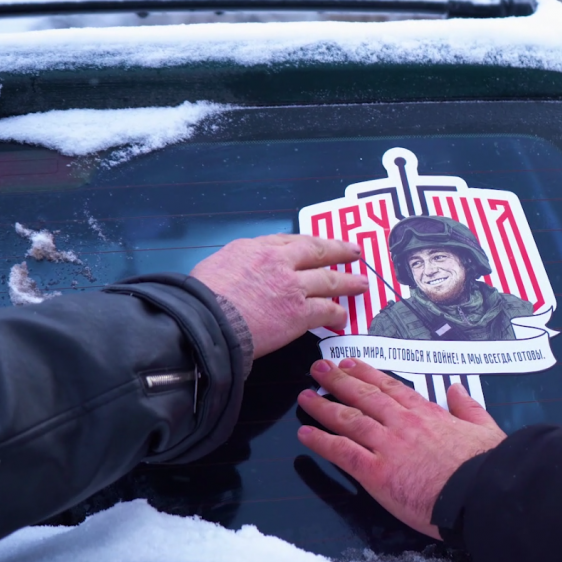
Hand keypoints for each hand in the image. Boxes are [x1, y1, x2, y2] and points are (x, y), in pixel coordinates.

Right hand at [191, 234, 366, 357]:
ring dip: (349, 282)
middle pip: (317, 251)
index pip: (290, 241)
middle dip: (339, 251)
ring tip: (361, 284)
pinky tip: (343, 317)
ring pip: (330, 280)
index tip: (319, 245)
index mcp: (255, 248)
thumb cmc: (200, 299)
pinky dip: (337, 314)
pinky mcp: (299, 312)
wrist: (205, 320)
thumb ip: (238, 265)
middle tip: (353, 252)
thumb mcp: (215, 266)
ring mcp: (292, 286)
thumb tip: (242, 275)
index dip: (310, 244)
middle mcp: (279, 261)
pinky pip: (326, 310)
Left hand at [297, 358, 506, 538]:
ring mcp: (388, 446)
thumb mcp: (484, 428)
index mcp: (428, 414)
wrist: (481, 493)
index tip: (351, 364)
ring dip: (324, 406)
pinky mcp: (378, 473)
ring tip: (306, 396)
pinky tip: (306, 435)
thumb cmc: (487, 465)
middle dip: (339, 381)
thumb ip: (468, 407)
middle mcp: (403, 424)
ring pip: (348, 420)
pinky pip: (343, 453)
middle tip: (319, 369)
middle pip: (364, 396)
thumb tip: (457, 390)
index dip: (368, 374)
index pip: (391, 388)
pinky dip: (322, 442)